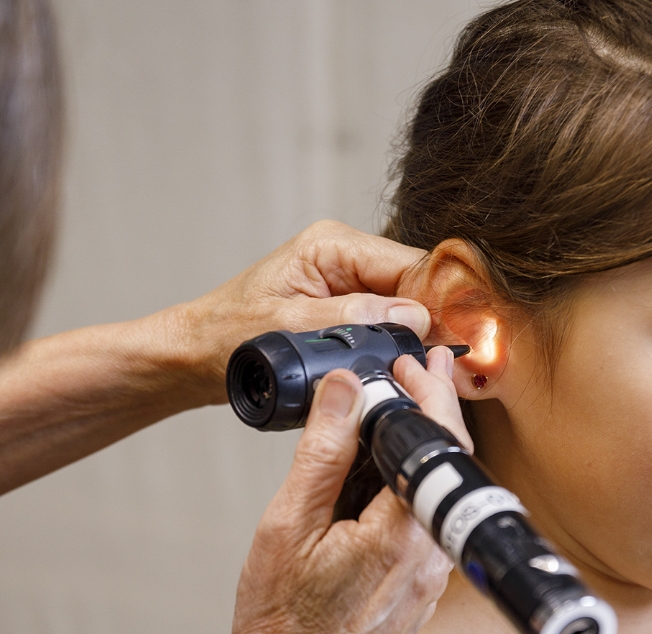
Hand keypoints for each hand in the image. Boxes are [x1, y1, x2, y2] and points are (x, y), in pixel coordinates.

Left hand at [176, 220, 431, 404]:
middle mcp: (344, 255)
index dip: (438, 300)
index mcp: (332, 245)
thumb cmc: (226, 337)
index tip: (456, 338)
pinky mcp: (344, 308)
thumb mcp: (288, 328)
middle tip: (445, 364)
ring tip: (427, 370)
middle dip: (430, 323)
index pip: (409, 263)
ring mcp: (346, 282)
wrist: (194, 356)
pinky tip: (404, 368)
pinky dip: (395, 346)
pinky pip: (385, 322)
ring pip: (404, 307)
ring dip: (413, 339)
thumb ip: (351, 319)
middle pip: (414, 283)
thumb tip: (412, 317)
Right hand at [221, 350, 468, 633]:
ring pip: (435, 495)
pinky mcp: (419, 592)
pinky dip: (406, 488)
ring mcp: (430, 578)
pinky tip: (374, 478)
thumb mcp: (288, 524)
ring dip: (416, 451)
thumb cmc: (281, 627)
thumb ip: (322, 451)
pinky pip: (423, 523)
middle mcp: (431, 555)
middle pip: (447, 465)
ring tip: (381, 419)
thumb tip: (344, 389)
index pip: (437, 441)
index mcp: (405, 532)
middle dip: (428, 413)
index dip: (428, 391)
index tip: (412, 360)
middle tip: (407, 373)